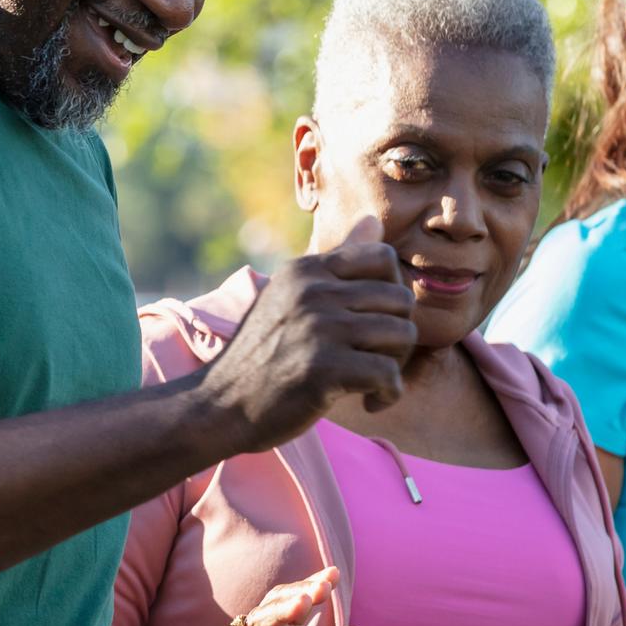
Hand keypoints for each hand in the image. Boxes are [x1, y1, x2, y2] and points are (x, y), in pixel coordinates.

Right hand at [201, 216, 414, 450]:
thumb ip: (337, 261)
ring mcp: (317, 328)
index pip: (382, 256)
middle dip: (398, 335)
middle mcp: (311, 291)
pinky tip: (369, 402)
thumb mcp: (291, 296)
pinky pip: (389, 375)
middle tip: (375, 360)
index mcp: (305, 269)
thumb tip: (374, 219)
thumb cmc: (263, 353)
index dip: (391, 291)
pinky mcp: (323, 369)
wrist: (222, 405)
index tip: (373, 322)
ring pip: (402, 335)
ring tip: (371, 381)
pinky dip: (387, 395)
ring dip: (395, 366)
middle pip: (401, 300)